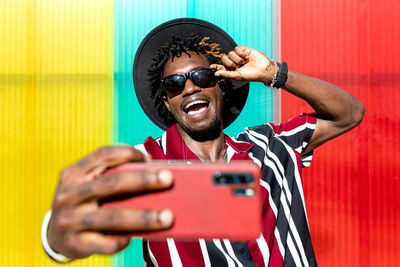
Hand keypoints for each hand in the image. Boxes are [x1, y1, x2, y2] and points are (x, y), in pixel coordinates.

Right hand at [47, 146, 173, 258]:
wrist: (55, 235)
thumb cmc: (83, 203)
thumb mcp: (88, 184)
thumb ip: (112, 176)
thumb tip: (153, 175)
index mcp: (74, 173)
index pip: (103, 155)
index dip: (127, 153)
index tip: (149, 158)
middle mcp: (69, 194)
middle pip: (112, 183)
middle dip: (143, 180)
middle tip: (168, 179)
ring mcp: (70, 220)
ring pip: (113, 217)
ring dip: (144, 217)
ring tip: (168, 217)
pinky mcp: (75, 243)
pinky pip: (106, 242)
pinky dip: (124, 239)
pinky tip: (137, 236)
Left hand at [211, 46, 275, 83]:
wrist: (263, 69)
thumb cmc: (251, 75)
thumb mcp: (237, 76)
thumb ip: (226, 74)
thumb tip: (216, 73)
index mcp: (231, 70)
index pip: (221, 67)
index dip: (216, 66)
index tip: (211, 66)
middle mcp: (234, 62)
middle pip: (224, 59)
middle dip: (229, 63)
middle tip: (237, 66)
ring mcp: (238, 56)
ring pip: (229, 53)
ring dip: (236, 59)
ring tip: (244, 62)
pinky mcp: (243, 50)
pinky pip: (236, 48)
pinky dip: (240, 53)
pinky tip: (246, 57)